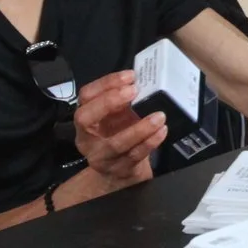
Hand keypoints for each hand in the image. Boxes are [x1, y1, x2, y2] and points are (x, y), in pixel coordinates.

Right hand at [72, 70, 163, 185]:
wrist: (120, 172)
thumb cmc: (119, 135)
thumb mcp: (117, 117)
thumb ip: (123, 101)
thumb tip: (140, 81)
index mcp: (86, 118)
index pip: (86, 96)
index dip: (106, 83)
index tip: (130, 76)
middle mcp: (87, 138)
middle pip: (85, 118)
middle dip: (108, 102)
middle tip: (134, 91)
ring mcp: (101, 157)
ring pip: (115, 143)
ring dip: (140, 128)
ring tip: (159, 116)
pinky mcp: (119, 170)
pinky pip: (134, 156)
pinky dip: (150, 143)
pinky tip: (161, 131)